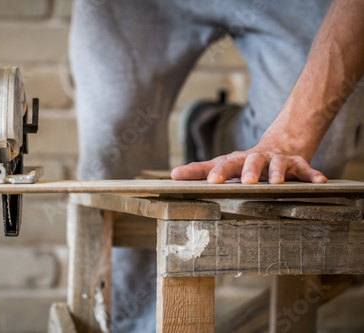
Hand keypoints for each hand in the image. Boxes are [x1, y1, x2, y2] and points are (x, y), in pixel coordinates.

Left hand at [171, 139, 327, 183]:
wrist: (277, 146)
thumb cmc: (243, 162)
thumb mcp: (222, 165)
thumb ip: (199, 171)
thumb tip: (172, 175)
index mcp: (236, 160)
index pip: (223, 165)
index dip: (217, 172)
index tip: (210, 182)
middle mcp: (255, 158)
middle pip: (250, 161)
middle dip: (248, 170)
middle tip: (245, 182)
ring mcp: (276, 160)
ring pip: (277, 164)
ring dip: (277, 173)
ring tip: (277, 183)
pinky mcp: (296, 163)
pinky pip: (305, 169)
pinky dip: (313, 174)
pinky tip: (321, 181)